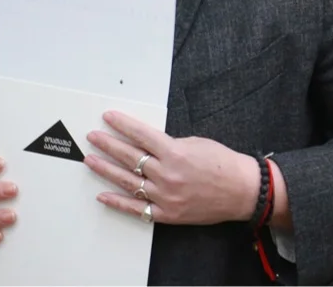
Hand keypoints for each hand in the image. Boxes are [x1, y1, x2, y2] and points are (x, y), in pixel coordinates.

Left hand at [85, 111, 259, 225]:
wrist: (242, 190)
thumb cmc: (222, 163)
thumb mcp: (195, 143)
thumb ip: (169, 145)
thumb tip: (145, 143)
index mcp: (174, 152)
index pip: (140, 135)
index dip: (122, 125)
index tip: (108, 118)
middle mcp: (167, 174)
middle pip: (129, 157)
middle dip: (108, 145)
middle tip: (92, 137)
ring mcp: (165, 196)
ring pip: (127, 181)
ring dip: (106, 170)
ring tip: (91, 160)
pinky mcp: (167, 214)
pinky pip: (137, 208)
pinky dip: (118, 202)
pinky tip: (103, 195)